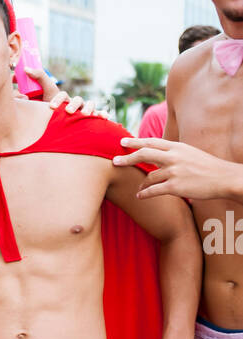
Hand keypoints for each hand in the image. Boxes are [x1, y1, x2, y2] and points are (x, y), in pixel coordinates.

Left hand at [24, 68, 109, 117]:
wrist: (55, 124)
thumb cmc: (49, 109)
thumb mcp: (43, 96)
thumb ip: (37, 81)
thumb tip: (26, 69)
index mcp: (63, 98)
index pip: (62, 95)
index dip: (58, 99)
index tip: (51, 107)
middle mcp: (75, 102)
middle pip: (77, 100)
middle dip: (73, 104)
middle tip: (68, 110)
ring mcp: (83, 109)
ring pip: (89, 105)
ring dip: (88, 108)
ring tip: (84, 114)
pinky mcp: (91, 117)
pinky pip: (99, 114)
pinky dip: (103, 114)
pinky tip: (104, 117)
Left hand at [113, 137, 242, 201]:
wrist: (224, 178)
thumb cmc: (208, 168)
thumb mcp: (190, 154)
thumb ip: (174, 154)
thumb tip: (159, 155)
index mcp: (177, 147)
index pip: (151, 142)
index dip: (135, 142)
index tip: (122, 142)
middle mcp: (174, 157)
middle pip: (144, 153)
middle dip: (127, 157)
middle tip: (114, 160)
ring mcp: (174, 171)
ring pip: (149, 176)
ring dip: (141, 184)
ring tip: (138, 189)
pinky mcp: (176, 186)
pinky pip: (154, 191)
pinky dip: (144, 194)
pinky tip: (140, 196)